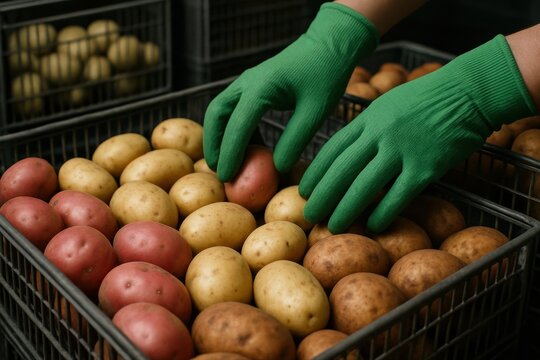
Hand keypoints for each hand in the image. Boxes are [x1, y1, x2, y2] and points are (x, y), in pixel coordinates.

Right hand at [203, 3, 378, 181]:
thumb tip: (277, 167)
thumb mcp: (316, 111)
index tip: (227, 177)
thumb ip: (295, 139)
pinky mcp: (253, 84)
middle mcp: (247, 82)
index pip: (238, 125)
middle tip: (219, 171)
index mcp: (262, 87)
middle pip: (216, 114)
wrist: (330, 44)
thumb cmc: (327, 75)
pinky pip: (233, 107)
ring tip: (226, 162)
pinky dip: (232, 127)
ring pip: (220, 109)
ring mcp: (248, 81)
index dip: (231, 153)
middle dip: (214, 144)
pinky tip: (246, 146)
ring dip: (218, 135)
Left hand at [299, 34, 536, 233]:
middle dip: (323, 195)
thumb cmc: (427, 98)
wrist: (468, 91)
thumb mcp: (388, 104)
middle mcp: (379, 134)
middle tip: (310, 214)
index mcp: (368, 118)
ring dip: (346, 208)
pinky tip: (373, 225)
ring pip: (365, 185)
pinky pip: (399, 194)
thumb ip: (367, 127)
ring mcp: (402, 150)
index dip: (316, 172)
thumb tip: (347, 152)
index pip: (333, 149)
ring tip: (334, 226)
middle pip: (342, 169)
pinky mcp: (426, 166)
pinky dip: (384, 212)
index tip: (303, 190)